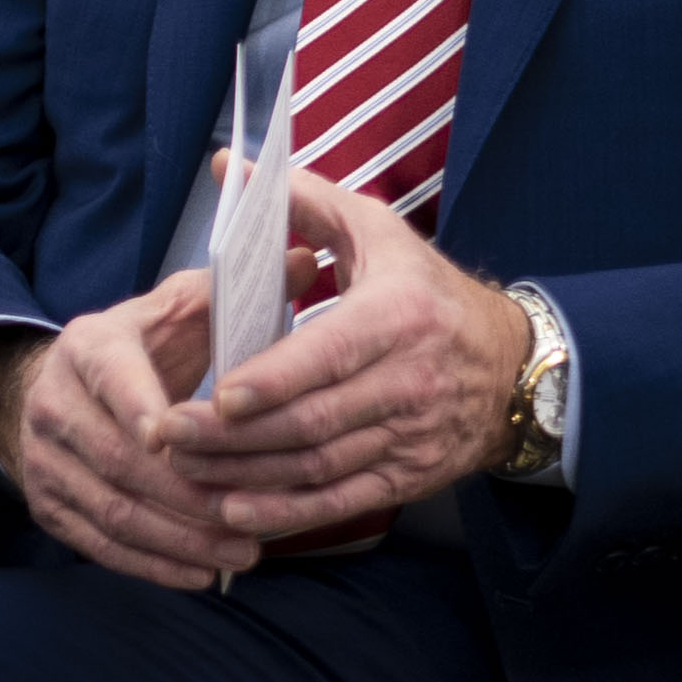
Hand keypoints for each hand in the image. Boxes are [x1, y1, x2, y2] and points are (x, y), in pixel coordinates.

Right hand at [0, 271, 265, 589]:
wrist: (58, 390)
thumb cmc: (140, 349)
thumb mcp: (175, 311)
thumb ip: (235, 293)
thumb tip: (308, 260)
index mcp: (90, 346)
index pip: (112, 377)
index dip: (139, 406)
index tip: (171, 435)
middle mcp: (56, 402)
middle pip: (118, 459)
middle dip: (186, 494)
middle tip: (248, 514)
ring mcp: (46, 459)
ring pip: (113, 509)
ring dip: (180, 538)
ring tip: (242, 551)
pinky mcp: (49, 504)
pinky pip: (101, 545)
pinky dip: (153, 565)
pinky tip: (202, 574)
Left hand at [152, 162, 532, 538]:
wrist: (512, 367)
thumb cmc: (429, 290)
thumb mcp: (378, 233)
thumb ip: (303, 200)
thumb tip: (229, 169)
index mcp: (398, 315)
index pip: (330, 355)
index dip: (275, 380)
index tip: (221, 393)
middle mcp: (408, 381)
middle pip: (312, 420)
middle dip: (235, 436)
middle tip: (169, 435)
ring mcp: (409, 435)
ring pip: (318, 466)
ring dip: (247, 476)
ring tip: (184, 470)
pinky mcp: (407, 476)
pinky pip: (339, 501)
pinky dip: (285, 512)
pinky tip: (234, 510)